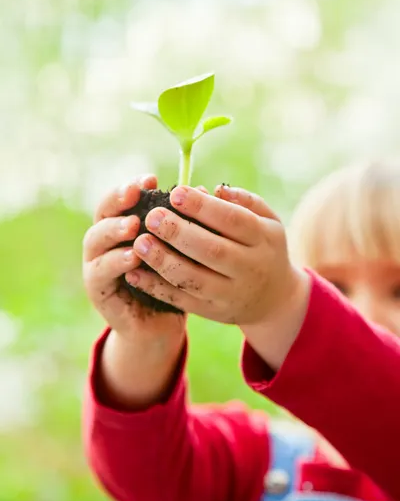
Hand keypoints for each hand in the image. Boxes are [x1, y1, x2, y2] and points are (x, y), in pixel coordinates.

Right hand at [83, 175, 186, 407]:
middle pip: (102, 213)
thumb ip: (181, 224)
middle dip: (117, 201)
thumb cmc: (171, 282)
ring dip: (113, 230)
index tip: (151, 178)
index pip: (121, 199)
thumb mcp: (178, 250)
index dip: (132, 186)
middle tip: (134, 194)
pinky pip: (101, 273)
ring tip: (133, 225)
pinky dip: (116, 263)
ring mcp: (96, 266)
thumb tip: (200, 190)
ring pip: (95, 240)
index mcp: (122, 227)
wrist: (159, 326)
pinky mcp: (98, 291)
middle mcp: (104, 243)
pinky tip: (134, 257)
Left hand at [125, 184, 307, 326]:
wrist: (273, 299)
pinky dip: (155, 288)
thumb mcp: (268, 221)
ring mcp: (230, 293)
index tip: (175, 193)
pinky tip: (134, 273)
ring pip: (193, 279)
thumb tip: (215, 189)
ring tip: (139, 243)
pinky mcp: (212, 312)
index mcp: (262, 239)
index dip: (203, 207)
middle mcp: (249, 268)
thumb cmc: (263, 247)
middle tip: (151, 216)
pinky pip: (181, 301)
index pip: (232, 220)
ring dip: (162, 261)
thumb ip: (245, 202)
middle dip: (178, 233)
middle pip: (211, 251)